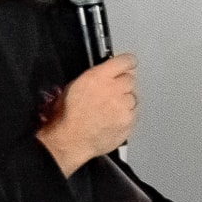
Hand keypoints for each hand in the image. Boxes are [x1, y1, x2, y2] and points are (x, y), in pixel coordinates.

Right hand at [37, 53, 135, 173]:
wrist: (70, 140)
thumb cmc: (68, 115)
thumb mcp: (75, 86)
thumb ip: (96, 76)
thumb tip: (110, 72)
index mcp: (99, 77)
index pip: (125, 61)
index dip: (127, 63)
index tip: (127, 65)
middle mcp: (114, 89)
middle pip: (131, 80)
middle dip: (123, 84)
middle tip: (112, 93)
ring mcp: (124, 106)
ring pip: (133, 97)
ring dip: (125, 101)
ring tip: (108, 109)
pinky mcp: (130, 121)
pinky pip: (134, 113)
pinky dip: (126, 115)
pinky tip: (112, 119)